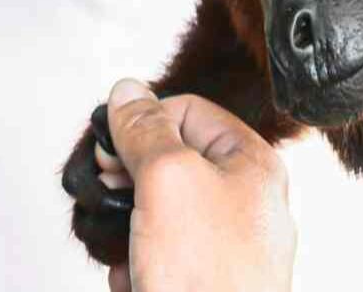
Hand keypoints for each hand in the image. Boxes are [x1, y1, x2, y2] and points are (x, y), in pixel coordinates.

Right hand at [96, 79, 295, 291]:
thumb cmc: (209, 275)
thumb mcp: (169, 179)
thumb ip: (145, 131)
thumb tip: (127, 90)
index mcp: (252, 164)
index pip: (188, 112)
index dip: (143, 123)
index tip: (112, 149)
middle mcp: (244, 200)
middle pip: (169, 162)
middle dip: (129, 180)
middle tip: (111, 194)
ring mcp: (224, 245)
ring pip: (156, 214)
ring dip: (126, 227)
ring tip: (126, 247)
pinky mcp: (201, 282)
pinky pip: (157, 258)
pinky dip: (136, 266)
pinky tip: (135, 280)